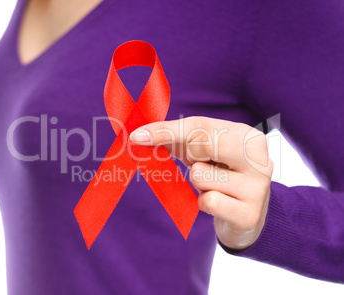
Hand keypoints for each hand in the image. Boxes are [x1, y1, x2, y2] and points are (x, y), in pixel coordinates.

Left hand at [129, 116, 272, 250]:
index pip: (200, 126)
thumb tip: (139, 135)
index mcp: (248, 136)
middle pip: (202, 145)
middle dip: (191, 156)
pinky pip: (208, 202)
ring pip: (200, 176)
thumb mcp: (203, 151)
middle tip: (202, 164)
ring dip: (199, 184)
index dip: (165, 130)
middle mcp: (259, 158)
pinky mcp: (250, 214)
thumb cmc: (220, 173)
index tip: (137, 135)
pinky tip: (219, 203)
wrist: (247, 212)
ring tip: (215, 186)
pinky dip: (205, 203)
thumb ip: (176, 139)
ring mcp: (258, 187)